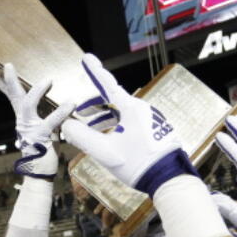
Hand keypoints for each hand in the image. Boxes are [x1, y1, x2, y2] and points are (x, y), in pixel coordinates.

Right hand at [0, 62, 72, 179]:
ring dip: (38, 90)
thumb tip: (52, 109)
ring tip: (49, 79)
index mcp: (24, 119)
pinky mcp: (40, 136)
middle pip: (15, 97)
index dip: (5, 86)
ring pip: (28, 104)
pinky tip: (71, 103)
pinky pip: (50, 121)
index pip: (13, 98)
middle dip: (10, 81)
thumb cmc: (43, 152)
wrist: (40, 174)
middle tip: (8, 65)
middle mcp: (23, 121)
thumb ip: (44, 119)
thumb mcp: (42, 131)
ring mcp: (30, 128)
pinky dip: (61, 111)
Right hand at [60, 54, 196, 195]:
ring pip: (123, 113)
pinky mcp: (156, 130)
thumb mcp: (105, 152)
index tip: (87, 57)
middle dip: (94, 106)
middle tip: (79, 113)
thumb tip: (67, 124)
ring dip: (105, 119)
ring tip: (91, 131)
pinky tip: (110, 140)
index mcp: (131, 109)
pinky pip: (132, 123)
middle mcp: (143, 110)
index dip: (94, 71)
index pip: (108, 85)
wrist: (170, 179)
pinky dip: (117, 127)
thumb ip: (82, 137)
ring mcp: (151, 120)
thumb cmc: (138, 164)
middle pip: (113, 101)